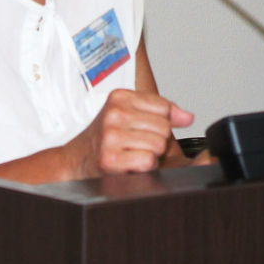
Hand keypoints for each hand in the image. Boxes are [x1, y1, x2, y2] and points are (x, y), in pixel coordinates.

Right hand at [64, 88, 194, 176]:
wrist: (75, 161)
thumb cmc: (105, 138)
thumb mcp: (129, 114)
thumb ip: (161, 111)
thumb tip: (187, 117)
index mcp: (120, 97)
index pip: (163, 107)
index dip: (163, 122)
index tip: (148, 129)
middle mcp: (114, 113)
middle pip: (164, 127)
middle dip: (157, 140)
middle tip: (137, 144)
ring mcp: (111, 136)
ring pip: (158, 144)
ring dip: (150, 154)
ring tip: (132, 153)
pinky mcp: (111, 159)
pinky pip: (148, 161)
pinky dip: (144, 167)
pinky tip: (130, 164)